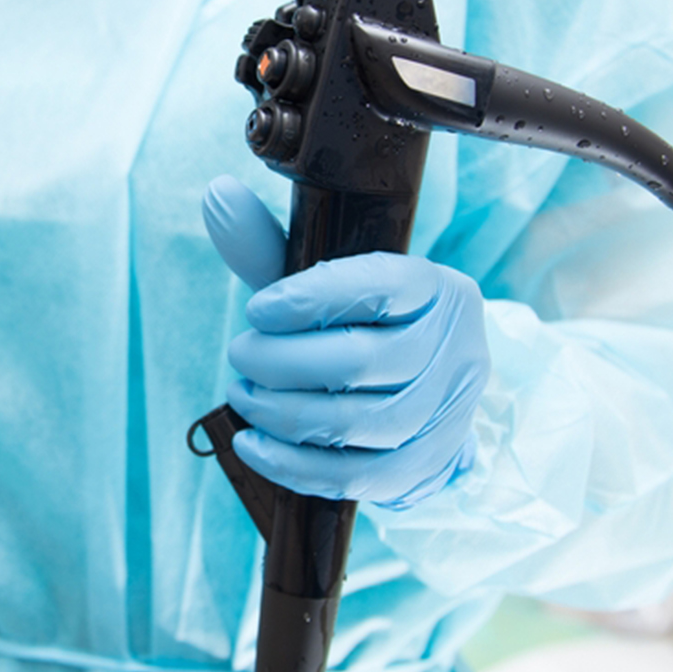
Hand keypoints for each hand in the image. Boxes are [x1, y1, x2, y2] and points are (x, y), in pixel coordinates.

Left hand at [203, 175, 488, 507]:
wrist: (418, 391)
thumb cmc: (359, 325)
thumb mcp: (322, 282)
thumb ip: (269, 247)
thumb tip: (217, 196)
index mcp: (435, 289)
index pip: (378, 286)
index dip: (309, 298)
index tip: (257, 309)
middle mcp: (455, 348)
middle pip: (360, 361)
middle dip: (280, 362)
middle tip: (239, 354)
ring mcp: (446, 413)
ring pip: (358, 423)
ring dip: (282, 413)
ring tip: (243, 394)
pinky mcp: (425, 465)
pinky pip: (355, 476)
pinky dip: (293, 464)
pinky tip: (253, 445)